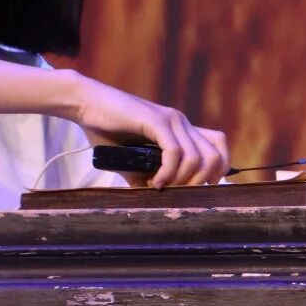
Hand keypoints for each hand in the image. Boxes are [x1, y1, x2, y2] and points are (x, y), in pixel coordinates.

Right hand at [64, 74, 229, 187]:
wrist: (87, 105)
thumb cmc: (107, 131)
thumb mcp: (132, 162)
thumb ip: (147, 177)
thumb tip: (156, 201)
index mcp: (181, 130)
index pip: (218, 147)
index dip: (217, 171)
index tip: (196, 189)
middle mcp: (181, 123)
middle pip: (214, 156)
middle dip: (200, 182)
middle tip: (177, 192)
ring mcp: (171, 120)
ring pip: (196, 159)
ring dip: (180, 180)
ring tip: (160, 186)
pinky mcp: (156, 121)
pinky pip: (174, 153)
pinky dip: (167, 173)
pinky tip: (154, 181)